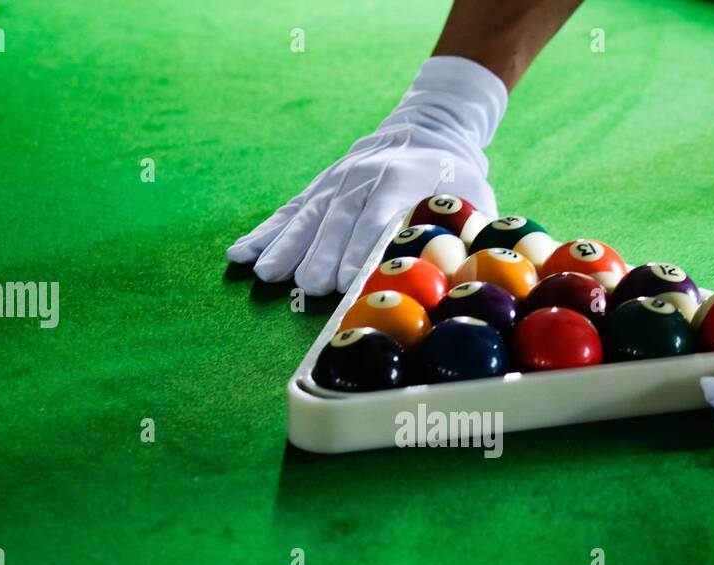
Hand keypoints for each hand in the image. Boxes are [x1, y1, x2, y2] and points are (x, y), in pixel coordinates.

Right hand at [228, 56, 505, 295]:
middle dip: (323, 255)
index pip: (377, 218)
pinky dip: (263, 234)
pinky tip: (239, 254)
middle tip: (311, 287)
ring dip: (286, 248)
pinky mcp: (317, 191)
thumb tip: (470, 272)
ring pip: (307, 218)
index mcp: (400, 181)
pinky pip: (287, 213)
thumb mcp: (473, 199)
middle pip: (337, 222)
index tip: (349, 279)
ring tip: (267, 275)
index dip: (361, 248)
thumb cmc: (454, 178)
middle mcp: (360, 180)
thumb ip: (469, 232)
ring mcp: (334, 185)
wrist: (427, 128)